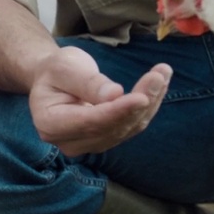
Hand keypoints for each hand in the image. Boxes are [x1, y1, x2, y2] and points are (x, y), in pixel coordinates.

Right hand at [29, 46, 171, 156]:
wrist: (53, 80)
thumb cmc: (54, 70)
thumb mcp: (64, 68)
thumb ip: (87, 83)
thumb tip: (115, 94)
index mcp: (50, 124)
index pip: (90, 121)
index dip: (117, 112)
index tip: (141, 97)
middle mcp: (69, 142)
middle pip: (112, 127)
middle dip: (140, 102)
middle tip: (159, 75)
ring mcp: (89, 145)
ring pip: (126, 128)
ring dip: (149, 102)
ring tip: (163, 73)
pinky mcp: (106, 141)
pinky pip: (131, 126)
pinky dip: (147, 106)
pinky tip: (158, 85)